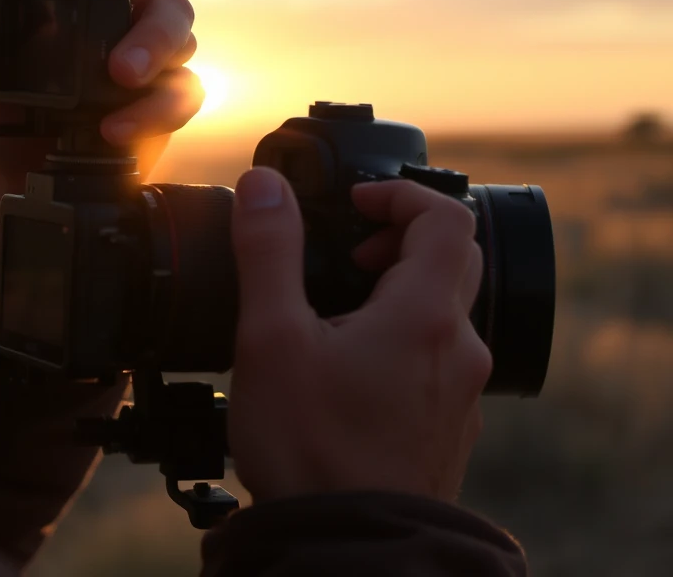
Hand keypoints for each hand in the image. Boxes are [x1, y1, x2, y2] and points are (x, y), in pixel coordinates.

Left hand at [0, 0, 202, 251]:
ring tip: (120, 73)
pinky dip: (155, 107)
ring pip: (176, 12)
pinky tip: (114, 129)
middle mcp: (109, 1)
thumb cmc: (0, 106)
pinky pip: (184, 87)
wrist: (27, 173)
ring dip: (154, 37)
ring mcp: (146, 43)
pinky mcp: (167, 91)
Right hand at [227, 168, 490, 503]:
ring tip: (336, 314)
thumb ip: (268, 251)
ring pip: (446, 312)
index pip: (446, 216)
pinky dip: (404, 337)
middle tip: (344, 256)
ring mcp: (462, 393)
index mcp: (425, 315)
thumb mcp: (272, 338)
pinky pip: (439, 358)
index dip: (399, 194)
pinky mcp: (449, 427)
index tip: (354, 206)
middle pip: (452, 259)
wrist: (349, 549)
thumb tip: (264, 186)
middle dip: (397, 240)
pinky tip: (350, 370)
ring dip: (399, 290)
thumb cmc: (311, 449)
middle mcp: (459, 349)